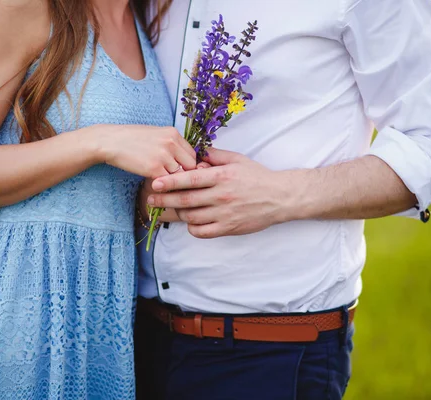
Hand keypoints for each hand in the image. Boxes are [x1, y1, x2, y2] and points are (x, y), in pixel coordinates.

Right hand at [97, 125, 196, 178]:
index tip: (180, 172)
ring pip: (180, 176)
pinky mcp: (154, 168)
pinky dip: (163, 187)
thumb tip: (183, 161)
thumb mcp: (155, 135)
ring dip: (173, 182)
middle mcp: (171, 143)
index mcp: (173, 133)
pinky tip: (156, 186)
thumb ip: (171, 145)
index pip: (192, 154)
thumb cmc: (130, 139)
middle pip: (191, 166)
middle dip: (184, 175)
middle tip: (174, 181)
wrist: (110, 141)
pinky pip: (167, 183)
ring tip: (165, 185)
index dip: (188, 166)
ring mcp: (164, 156)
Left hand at [147, 148, 302, 237]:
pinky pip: (202, 232)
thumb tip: (196, 152)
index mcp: (221, 177)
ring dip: (178, 213)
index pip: (189, 179)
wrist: (280, 197)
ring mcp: (224, 214)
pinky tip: (190, 222)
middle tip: (151, 199)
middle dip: (164, 199)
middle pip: (185, 200)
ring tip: (170, 208)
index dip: (169, 181)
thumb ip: (215, 155)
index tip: (155, 182)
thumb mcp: (237, 160)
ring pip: (191, 217)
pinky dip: (192, 228)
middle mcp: (221, 196)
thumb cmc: (257, 177)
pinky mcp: (228, 228)